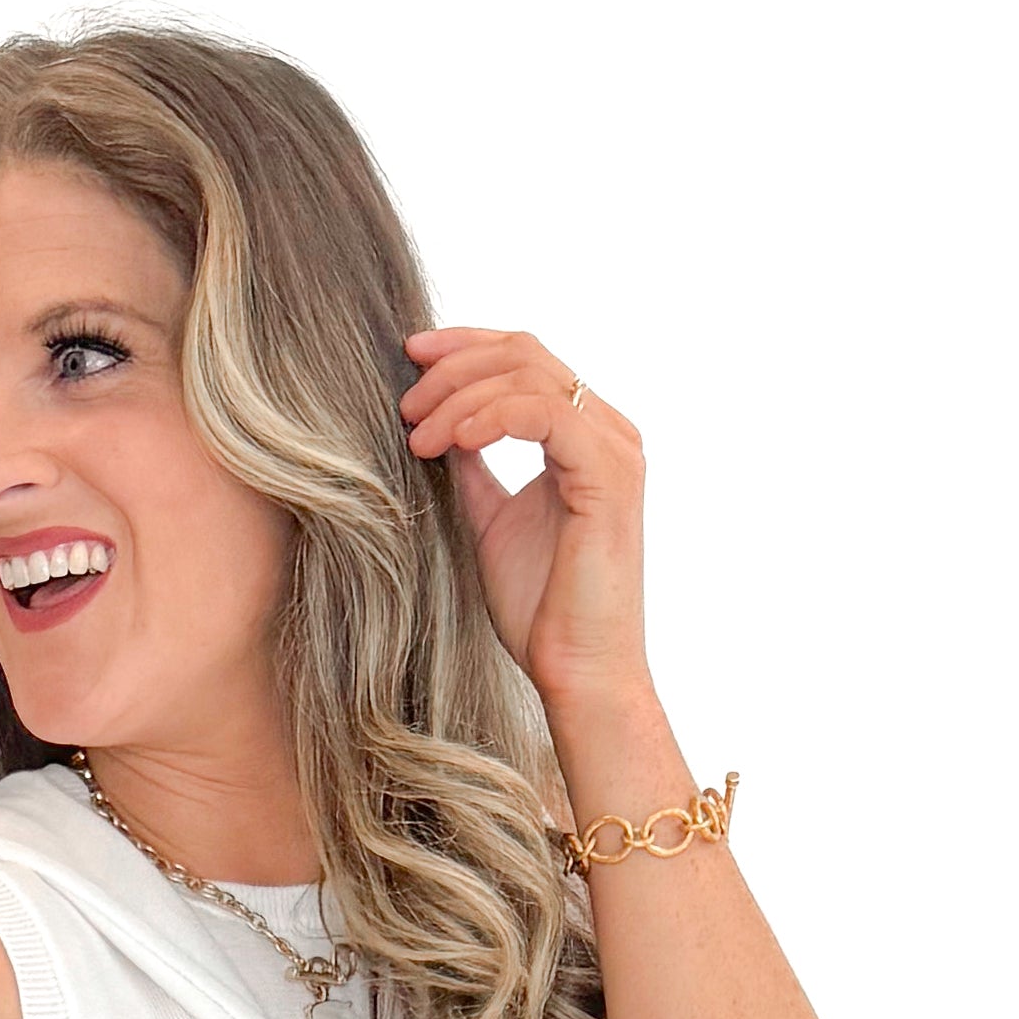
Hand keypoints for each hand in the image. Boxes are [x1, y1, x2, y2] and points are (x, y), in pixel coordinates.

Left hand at [399, 322, 648, 725]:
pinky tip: (451, 442)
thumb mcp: (488, 519)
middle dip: (454, 366)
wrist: (576, 671)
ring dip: (461, 395)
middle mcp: (608, 432)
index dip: (463, 347)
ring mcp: (613, 449)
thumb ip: (473, 465)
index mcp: (584, 437)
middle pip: (524, 353)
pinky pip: (545, 413)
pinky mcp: (609, 475)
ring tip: (416, 433)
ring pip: (530, 375)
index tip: (408, 359)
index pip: (524, 359)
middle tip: (405, 402)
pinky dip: (491, 417)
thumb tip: (438, 420)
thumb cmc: (539, 610)